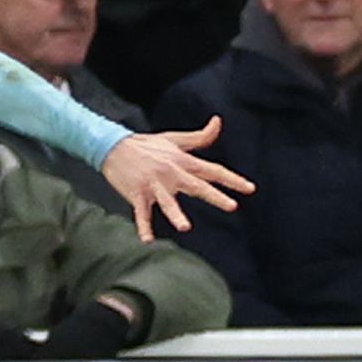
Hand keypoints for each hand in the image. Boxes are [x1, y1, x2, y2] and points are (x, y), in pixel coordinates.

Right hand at [99, 119, 251, 240]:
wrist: (112, 146)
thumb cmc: (146, 144)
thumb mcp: (175, 139)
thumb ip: (200, 136)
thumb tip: (218, 121)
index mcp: (182, 161)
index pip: (212, 170)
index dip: (231, 179)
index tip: (249, 189)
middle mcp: (170, 173)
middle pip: (196, 186)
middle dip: (214, 196)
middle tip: (231, 206)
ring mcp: (153, 184)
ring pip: (167, 202)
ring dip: (175, 214)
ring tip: (185, 227)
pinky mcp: (136, 194)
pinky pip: (141, 213)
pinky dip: (143, 227)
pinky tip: (148, 240)